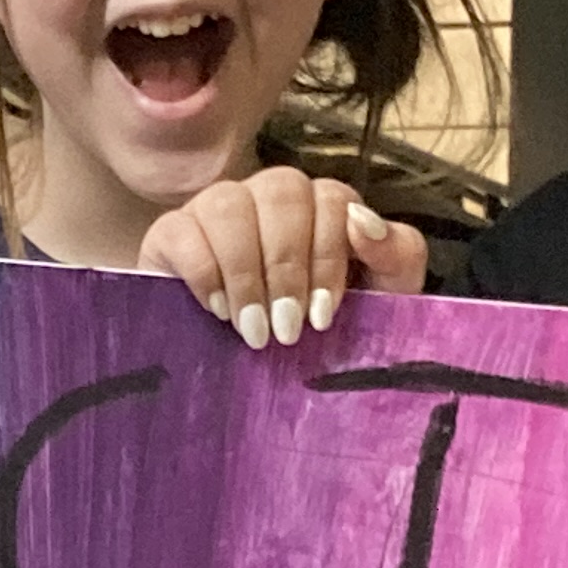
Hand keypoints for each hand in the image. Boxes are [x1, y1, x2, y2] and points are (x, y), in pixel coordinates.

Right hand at [139, 168, 427, 351]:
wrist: (246, 377)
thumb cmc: (319, 336)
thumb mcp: (380, 301)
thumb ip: (396, 256)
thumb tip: (363, 222)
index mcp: (322, 207)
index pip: (332, 199)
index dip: (328, 256)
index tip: (323, 318)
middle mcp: (270, 197)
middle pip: (282, 191)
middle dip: (288, 266)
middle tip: (287, 331)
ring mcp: (218, 208)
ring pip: (231, 203)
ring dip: (246, 271)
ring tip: (252, 329)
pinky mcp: (171, 232)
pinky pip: (183, 228)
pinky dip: (203, 270)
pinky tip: (216, 310)